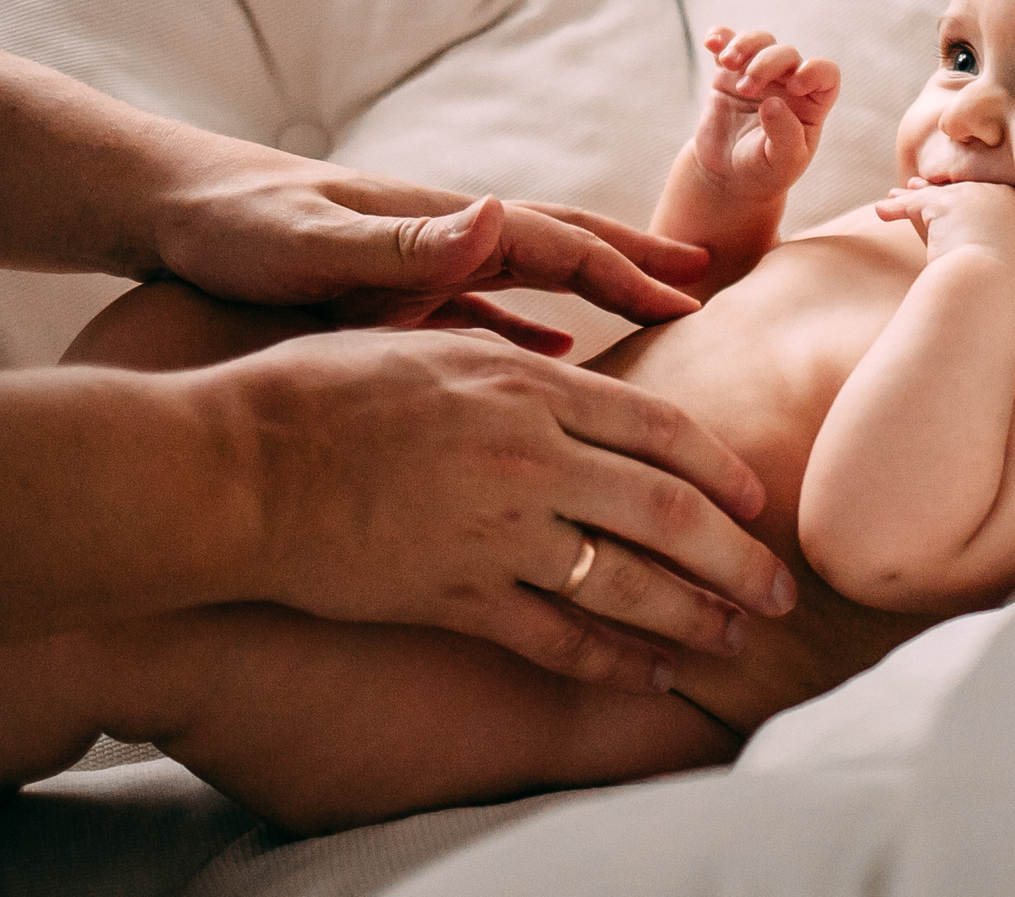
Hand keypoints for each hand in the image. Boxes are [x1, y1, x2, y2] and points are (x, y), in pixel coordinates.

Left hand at [150, 144, 712, 350]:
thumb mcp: (308, 244)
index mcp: (435, 222)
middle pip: (561, 249)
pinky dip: (531, 338)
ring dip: (598, 299)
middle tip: (709, 293)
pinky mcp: (389, 293)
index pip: (554, 242)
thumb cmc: (227, 231)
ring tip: (660, 323)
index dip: (626, 270)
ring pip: (532, 282)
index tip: (693, 298)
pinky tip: (555, 365)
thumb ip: (400, 242)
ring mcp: (418, 262)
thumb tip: (490, 213)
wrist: (160, 212)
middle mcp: (439, 235)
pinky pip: (484, 318)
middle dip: (636, 268)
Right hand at [210, 328, 798, 691]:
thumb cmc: (313, 390)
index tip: (756, 501)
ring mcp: (495, 531)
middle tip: (781, 590)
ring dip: (691, 615)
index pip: (658, 428)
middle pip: (667, 510)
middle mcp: (528, 457)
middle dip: (735, 557)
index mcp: (526, 384)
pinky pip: (555, 637)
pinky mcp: (455, 595)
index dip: (719, 469)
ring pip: (625, 581)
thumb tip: (562, 353)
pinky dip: (611, 660)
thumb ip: (502, 349)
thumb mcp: (423, 338)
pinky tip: (648, 675)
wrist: (233, 465)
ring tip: (734, 639)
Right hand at [688, 29, 840, 199]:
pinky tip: (711, 43)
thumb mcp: (782, 163)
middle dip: (766, 64)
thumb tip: (773, 103)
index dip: (815, 71)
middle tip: (746, 88)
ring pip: (760, 41)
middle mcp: (788, 83)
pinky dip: (720, 38)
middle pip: (786, 54)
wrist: (728, 175)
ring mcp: (759, 74)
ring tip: (727, 62)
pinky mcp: (729, 73)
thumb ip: (785, 136)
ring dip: (744, 45)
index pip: (825, 73)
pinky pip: (727, 44)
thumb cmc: (764, 170)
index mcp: (811, 104)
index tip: (794, 86)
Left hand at [875, 178, 1014, 298]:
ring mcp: (977, 198)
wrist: (999, 291)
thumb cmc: (1013, 297)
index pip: (994, 205)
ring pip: (939, 195)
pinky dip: (895, 208)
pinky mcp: (948, 203)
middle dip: (941, 193)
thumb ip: (1010, 264)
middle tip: (920, 187)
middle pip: (967, 194)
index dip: (971, 206)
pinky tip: (881, 211)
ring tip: (895, 196)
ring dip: (915, 197)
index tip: (957, 209)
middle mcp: (1006, 200)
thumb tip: (1002, 277)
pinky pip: (915, 203)